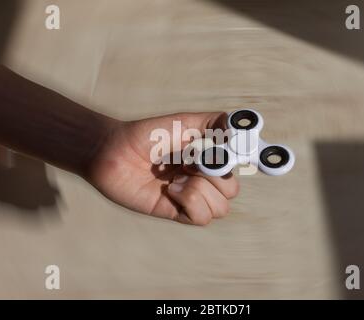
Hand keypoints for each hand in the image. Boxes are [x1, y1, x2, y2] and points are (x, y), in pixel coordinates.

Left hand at [85, 112, 239, 224]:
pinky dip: (189, 202)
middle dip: (214, 176)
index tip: (247, 154)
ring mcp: (190, 197)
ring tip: (175, 178)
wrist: (115, 152)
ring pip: (221, 207)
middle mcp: (202, 179)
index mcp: (208, 158)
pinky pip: (201, 217)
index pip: (239, 166)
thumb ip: (215, 123)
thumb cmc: (147, 135)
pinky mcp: (176, 212)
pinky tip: (169, 190)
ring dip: (200, 190)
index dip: (249, 162)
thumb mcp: (184, 122)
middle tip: (189, 162)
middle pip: (232, 190)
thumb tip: (242, 129)